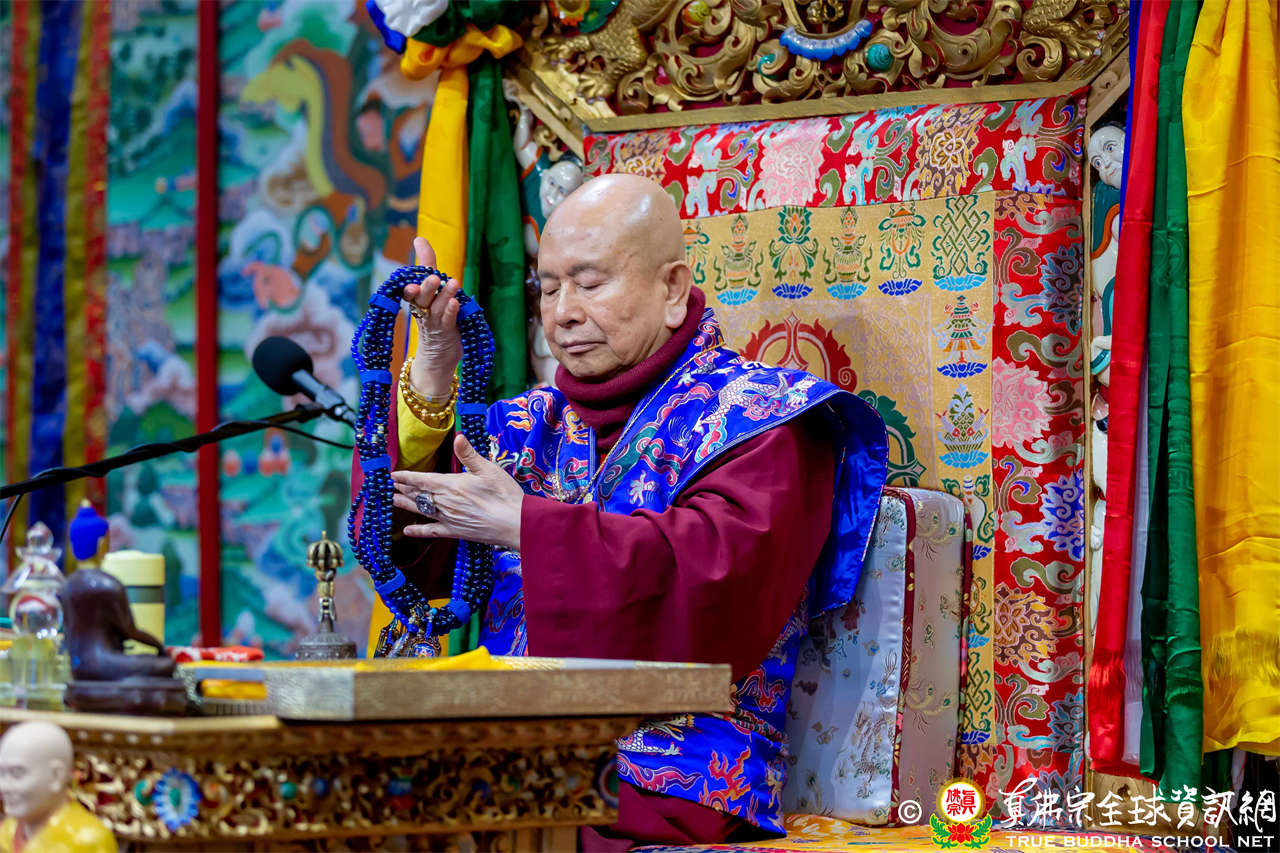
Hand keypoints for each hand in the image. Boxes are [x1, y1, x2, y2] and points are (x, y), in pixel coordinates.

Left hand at [391, 435, 525, 550]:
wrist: (515, 524)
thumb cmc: (505, 495)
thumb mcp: (489, 469)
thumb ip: (469, 454)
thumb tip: (458, 437)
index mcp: (453, 485)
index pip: (423, 479)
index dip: (406, 477)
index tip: (393, 475)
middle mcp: (446, 502)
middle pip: (419, 494)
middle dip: (404, 489)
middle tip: (390, 486)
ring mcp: (449, 518)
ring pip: (422, 510)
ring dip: (406, 505)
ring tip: (393, 500)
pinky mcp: (455, 532)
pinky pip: (432, 531)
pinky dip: (418, 531)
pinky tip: (407, 531)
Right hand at [404, 236, 462, 397]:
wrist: (438, 355)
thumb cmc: (435, 316)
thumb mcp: (431, 290)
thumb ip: (427, 264)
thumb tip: (418, 238)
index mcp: (417, 301)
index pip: (410, 291)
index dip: (410, 287)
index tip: (411, 284)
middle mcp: (424, 311)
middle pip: (423, 299)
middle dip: (427, 288)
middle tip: (433, 278)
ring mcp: (435, 323)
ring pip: (437, 308)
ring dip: (445, 296)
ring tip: (453, 283)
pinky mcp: (448, 333)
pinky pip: (448, 321)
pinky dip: (451, 312)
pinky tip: (456, 303)